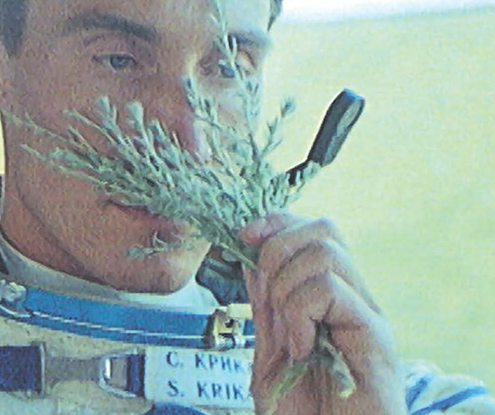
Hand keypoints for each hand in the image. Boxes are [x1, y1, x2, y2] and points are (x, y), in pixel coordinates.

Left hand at [239, 213, 406, 414]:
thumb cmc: (305, 413)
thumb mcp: (270, 350)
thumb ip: (265, 305)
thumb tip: (250, 256)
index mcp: (330, 298)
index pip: (310, 230)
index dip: (275, 222)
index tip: (242, 236)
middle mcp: (354, 299)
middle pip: (323, 228)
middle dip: (278, 248)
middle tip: (267, 296)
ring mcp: (367, 315)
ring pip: (325, 252)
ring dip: (287, 286)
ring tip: (288, 332)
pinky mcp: (376, 336)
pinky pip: (329, 289)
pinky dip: (300, 313)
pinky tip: (301, 348)